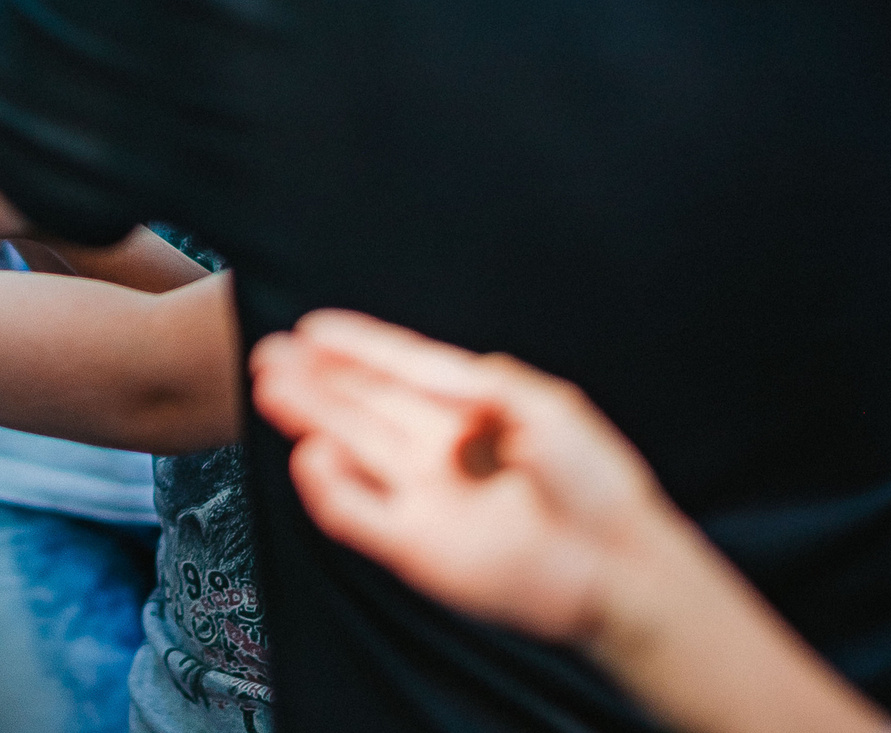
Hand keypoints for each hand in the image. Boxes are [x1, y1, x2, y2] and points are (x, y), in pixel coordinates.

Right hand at [248, 310, 682, 646]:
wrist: (620, 563)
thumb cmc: (593, 482)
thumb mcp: (539, 402)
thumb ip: (470, 379)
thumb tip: (413, 364)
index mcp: (466, 413)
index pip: (397, 372)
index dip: (356, 348)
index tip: (315, 327)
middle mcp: (436, 453)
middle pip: (360, 407)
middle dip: (314, 378)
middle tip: (269, 353)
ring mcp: (422, 500)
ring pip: (350, 450)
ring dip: (310, 418)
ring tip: (270, 385)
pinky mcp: (415, 548)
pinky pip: (357, 515)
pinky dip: (329, 488)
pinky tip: (310, 453)